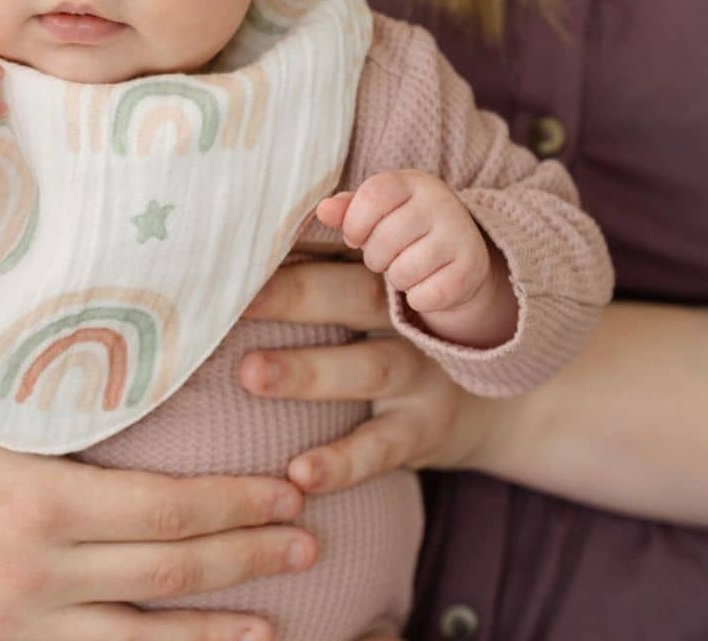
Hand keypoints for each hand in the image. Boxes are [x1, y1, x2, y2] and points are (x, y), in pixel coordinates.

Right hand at [0, 368, 319, 640]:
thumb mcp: (1, 383)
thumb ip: (80, 379)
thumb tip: (170, 335)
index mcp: (38, 500)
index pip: (169, 510)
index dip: (239, 503)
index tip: (290, 489)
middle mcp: (29, 573)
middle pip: (168, 571)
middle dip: (250, 555)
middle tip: (311, 538)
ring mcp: (9, 619)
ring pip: (139, 637)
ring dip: (218, 626)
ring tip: (283, 611)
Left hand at [240, 259, 497, 493]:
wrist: (479, 401)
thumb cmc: (385, 332)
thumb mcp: (365, 288)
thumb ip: (314, 261)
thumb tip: (228, 240)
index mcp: (382, 269)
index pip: (341, 244)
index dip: (297, 235)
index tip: (242, 235)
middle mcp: (406, 313)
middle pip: (353, 293)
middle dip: (293, 294)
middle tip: (234, 298)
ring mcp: (421, 370)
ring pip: (367, 367)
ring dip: (307, 372)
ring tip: (250, 374)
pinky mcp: (424, 428)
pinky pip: (382, 446)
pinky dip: (342, 461)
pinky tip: (299, 473)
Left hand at [316, 170, 514, 346]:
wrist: (459, 252)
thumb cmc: (404, 226)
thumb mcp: (376, 211)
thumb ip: (347, 209)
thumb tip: (323, 210)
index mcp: (413, 182)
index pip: (374, 193)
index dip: (355, 221)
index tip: (354, 236)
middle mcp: (442, 202)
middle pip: (385, 238)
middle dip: (374, 257)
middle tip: (385, 256)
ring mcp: (460, 234)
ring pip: (404, 271)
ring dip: (397, 278)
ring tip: (408, 266)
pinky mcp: (472, 268)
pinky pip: (426, 296)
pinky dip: (418, 298)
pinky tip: (427, 284)